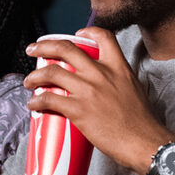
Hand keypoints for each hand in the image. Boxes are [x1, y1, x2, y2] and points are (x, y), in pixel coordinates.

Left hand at [24, 27, 174, 174]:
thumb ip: (120, 81)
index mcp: (118, 67)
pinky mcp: (78, 110)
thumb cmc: (142, 122)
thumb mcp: (136, 89)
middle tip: (33, 50)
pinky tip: (33, 104)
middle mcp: (100, 73)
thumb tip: (107, 84)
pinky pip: (49, 100)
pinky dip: (37, 101)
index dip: (87, 31)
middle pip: (65, 49)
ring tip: (29, 81)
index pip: (103, 37)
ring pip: (51, 72)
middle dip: (44, 46)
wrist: (144, 142)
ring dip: (34, 76)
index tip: (76, 34)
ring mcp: (88, 90)